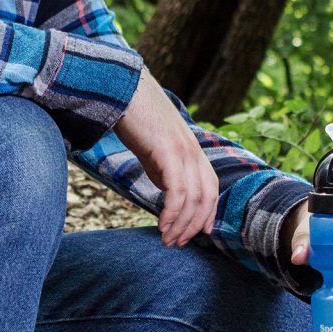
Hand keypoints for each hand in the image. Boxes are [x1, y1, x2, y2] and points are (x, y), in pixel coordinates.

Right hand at [114, 66, 218, 246]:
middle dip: (193, 226)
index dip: (208, 213)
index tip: (199, 234)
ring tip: (168, 240)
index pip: (211, 188)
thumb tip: (166, 189)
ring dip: (181, 225)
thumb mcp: (153, 148)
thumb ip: (163, 168)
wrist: (121, 88)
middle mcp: (194, 151)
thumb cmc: (134, 117)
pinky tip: (162, 225)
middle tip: (178, 244)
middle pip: (206, 198)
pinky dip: (172, 213)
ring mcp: (185, 150)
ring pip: (193, 199)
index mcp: (193, 150)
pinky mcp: (169, 151)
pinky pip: (178, 191)